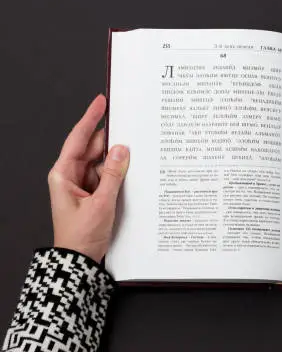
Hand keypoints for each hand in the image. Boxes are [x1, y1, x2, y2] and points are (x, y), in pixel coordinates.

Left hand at [48, 95, 129, 262]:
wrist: (80, 261)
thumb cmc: (82, 235)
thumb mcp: (101, 203)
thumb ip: (113, 174)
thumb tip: (122, 149)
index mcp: (63, 174)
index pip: (78, 139)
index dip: (90, 118)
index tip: (101, 102)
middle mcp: (71, 176)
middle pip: (92, 148)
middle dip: (109, 138)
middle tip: (129, 125)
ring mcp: (83, 184)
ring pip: (102, 161)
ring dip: (116, 157)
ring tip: (134, 148)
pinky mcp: (94, 193)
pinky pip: (107, 174)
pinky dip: (118, 170)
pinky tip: (131, 167)